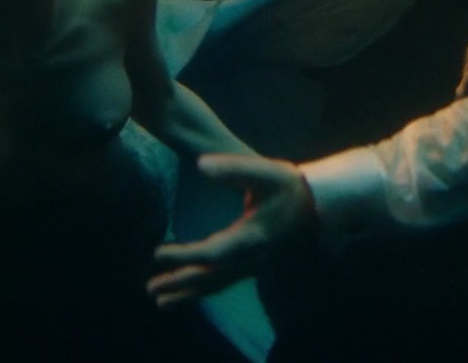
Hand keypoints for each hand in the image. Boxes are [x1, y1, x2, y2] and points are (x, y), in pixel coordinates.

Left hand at [146, 154, 314, 307]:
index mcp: (252, 236)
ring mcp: (254, 265)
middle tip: (150, 290)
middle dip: (179, 283)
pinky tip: (188, 291)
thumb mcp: (264, 171)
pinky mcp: (254, 265)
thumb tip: (200, 165)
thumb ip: (232, 168)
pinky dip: (203, 289)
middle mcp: (252, 258)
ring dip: (187, 293)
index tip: (158, 254)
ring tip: (160, 302)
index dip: (185, 255)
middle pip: (210, 277)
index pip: (212, 252)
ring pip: (216, 285)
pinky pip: (224, 282)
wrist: (317, 206)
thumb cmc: (290, 186)